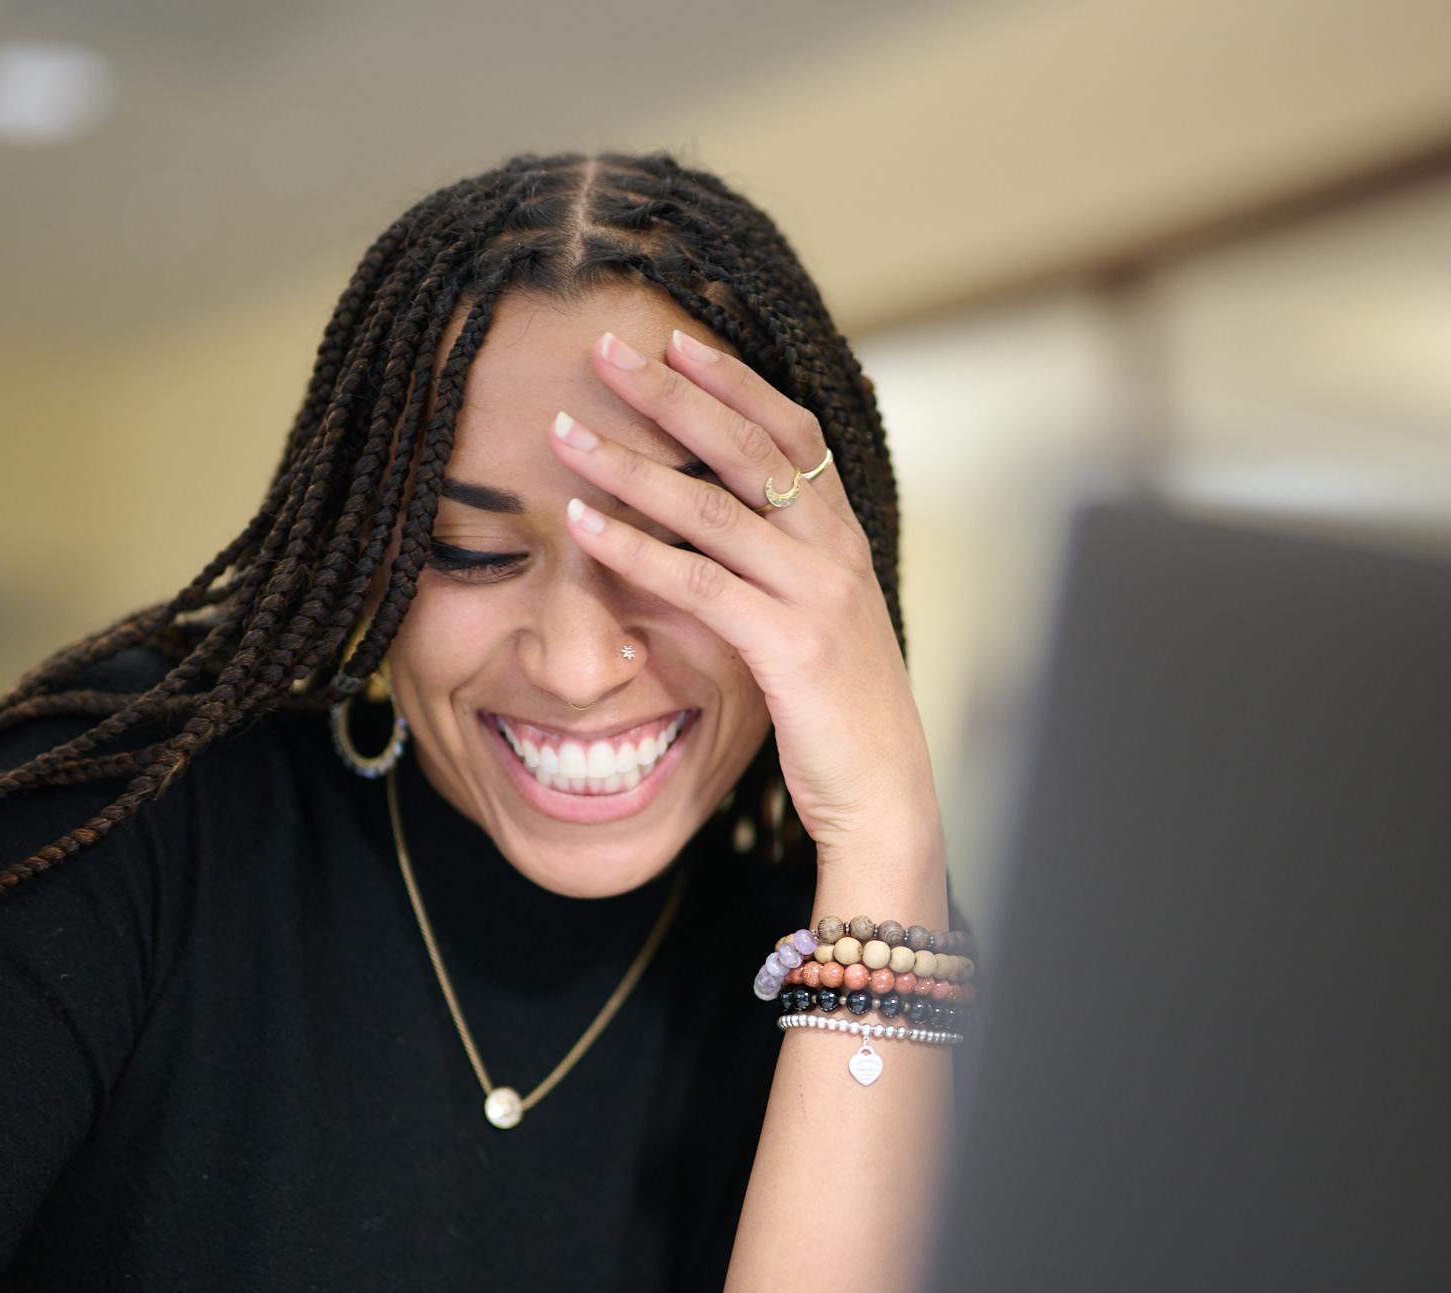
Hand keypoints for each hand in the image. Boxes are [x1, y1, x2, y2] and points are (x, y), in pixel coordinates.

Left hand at [551, 327, 942, 867]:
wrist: (885, 793)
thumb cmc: (840, 716)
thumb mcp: (818, 623)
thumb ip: (780, 572)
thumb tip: (720, 533)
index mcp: (843, 537)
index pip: (792, 432)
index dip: (733, 381)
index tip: (676, 341)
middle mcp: (835, 550)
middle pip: (747, 446)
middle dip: (672, 392)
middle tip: (606, 350)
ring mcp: (817, 594)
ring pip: (712, 505)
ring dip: (630, 462)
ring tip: (564, 433)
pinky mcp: (790, 644)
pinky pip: (698, 581)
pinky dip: (633, 547)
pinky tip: (581, 525)